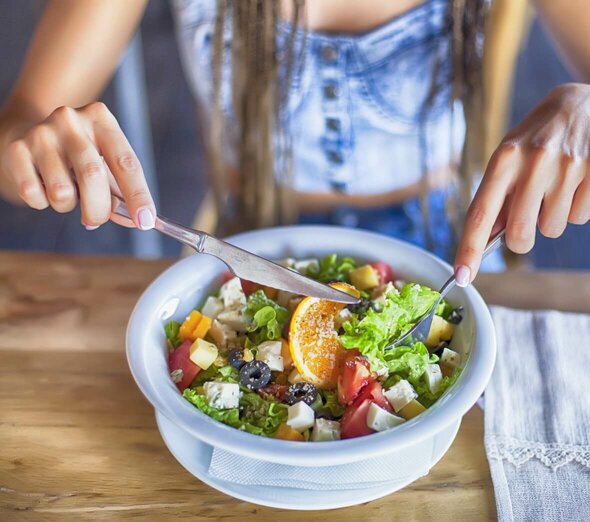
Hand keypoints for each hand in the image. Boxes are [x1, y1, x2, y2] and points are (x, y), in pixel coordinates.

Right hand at [0, 102, 155, 229]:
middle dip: (99, 209)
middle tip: (96, 219)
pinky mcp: (17, 149)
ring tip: (65, 193)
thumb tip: (135, 220)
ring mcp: (42, 133)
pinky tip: (42, 187)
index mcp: (101, 120)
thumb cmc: (76, 155)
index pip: (126, 163)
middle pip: (93, 176)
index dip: (138, 195)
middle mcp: (71, 120)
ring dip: (67, 206)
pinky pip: (34, 194)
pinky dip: (42, 203)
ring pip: (62, 192)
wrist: (25, 132)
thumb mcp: (103, 162)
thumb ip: (120, 191)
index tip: (145, 222)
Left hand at [454, 83, 589, 284]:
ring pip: (552, 229)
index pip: (481, 214)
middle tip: (526, 220)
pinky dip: (576, 209)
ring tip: (554, 188)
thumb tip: (487, 239)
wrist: (582, 102)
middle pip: (519, 235)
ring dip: (551, 219)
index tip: (462, 276)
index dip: (470, 249)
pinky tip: (575, 183)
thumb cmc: (536, 137)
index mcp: (504, 158)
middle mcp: (534, 162)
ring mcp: (569, 167)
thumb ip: (497, 195)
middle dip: (520, 240)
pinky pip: (580, 218)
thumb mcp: (509, 157)